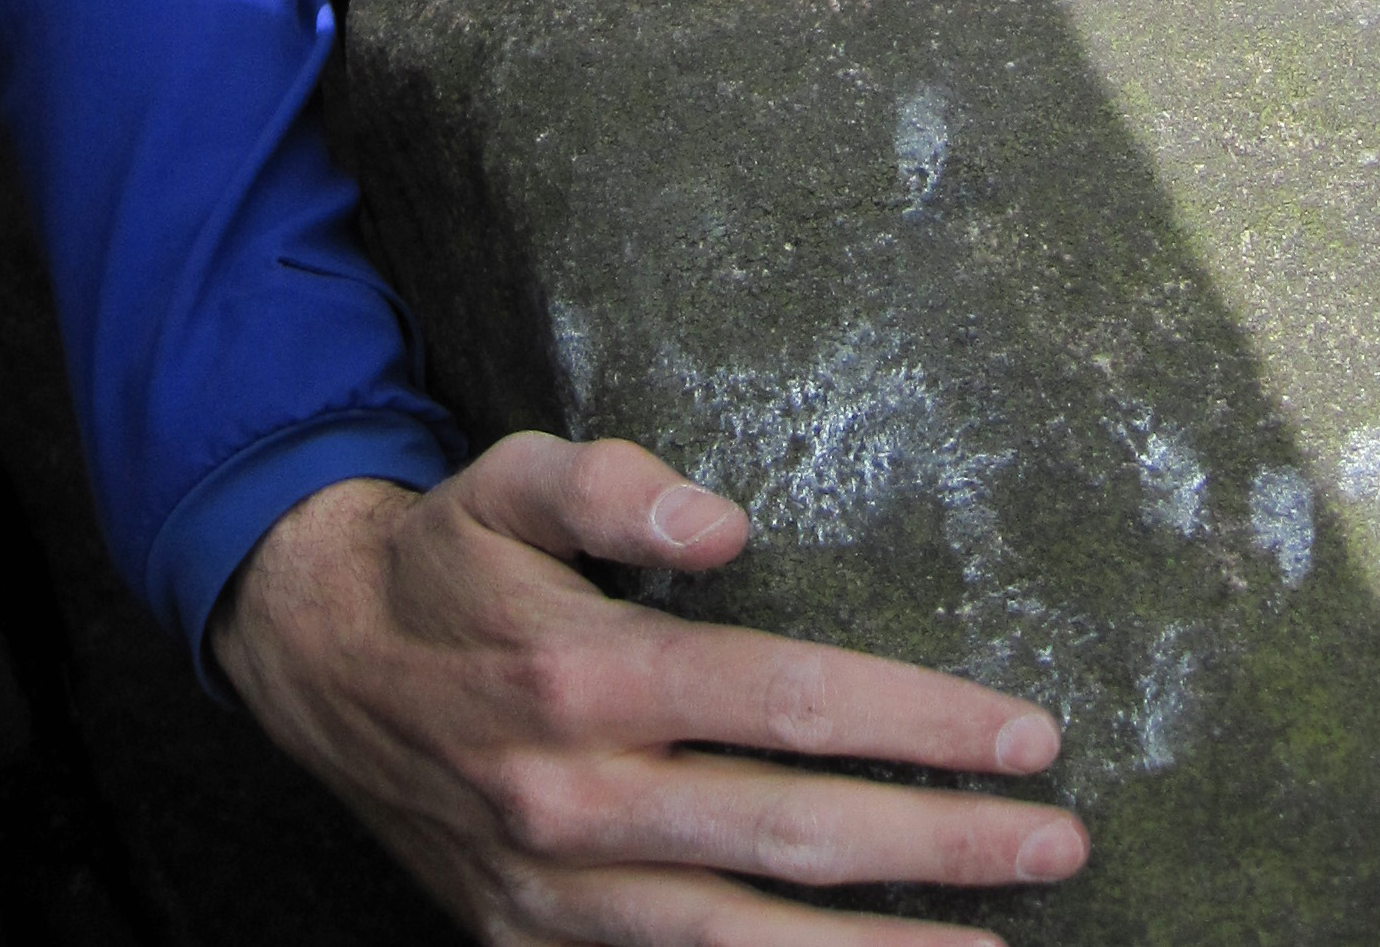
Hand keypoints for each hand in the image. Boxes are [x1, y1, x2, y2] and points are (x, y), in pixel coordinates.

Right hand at [212, 432, 1089, 946]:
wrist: (317, 664)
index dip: (915, 720)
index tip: (1026, 732)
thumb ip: (610, 482)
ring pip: (743, 941)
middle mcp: (577, 799)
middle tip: (1062, 838)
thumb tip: (723, 520)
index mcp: (585, 675)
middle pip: (792, 833)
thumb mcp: (506, 478)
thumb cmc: (445, 558)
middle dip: (940, 844)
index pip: (787, 701)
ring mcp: (555, 894)